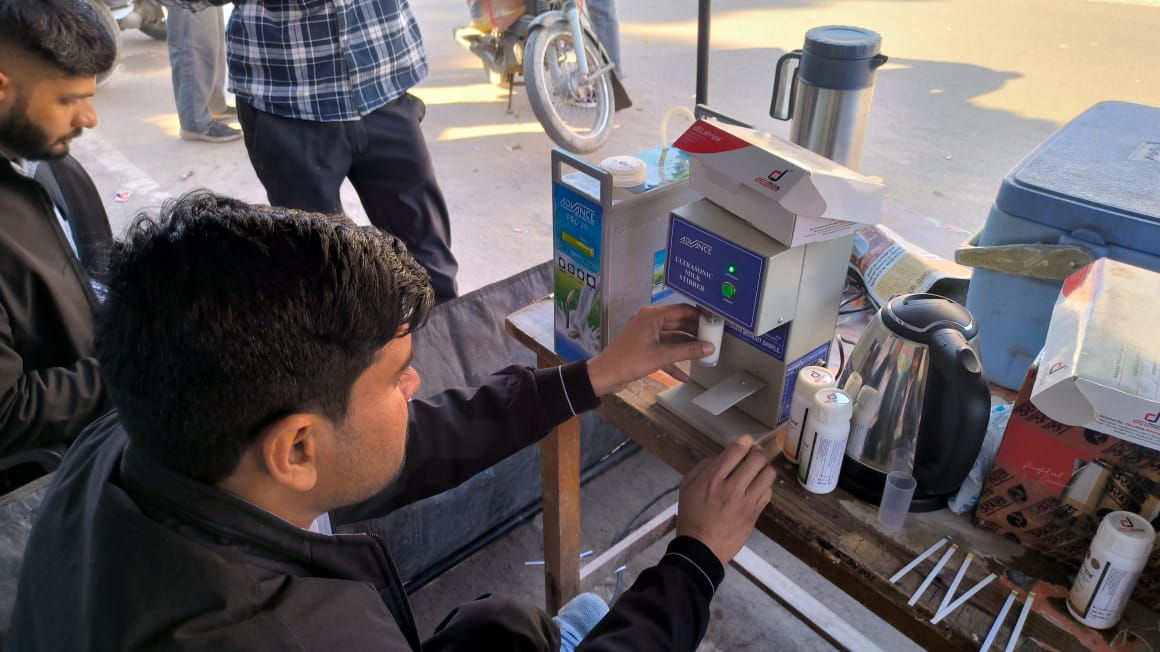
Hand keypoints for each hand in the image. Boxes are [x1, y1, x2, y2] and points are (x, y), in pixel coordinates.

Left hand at [586, 304, 713, 396]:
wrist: (605, 376)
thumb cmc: (627, 361)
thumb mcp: (661, 356)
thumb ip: (687, 351)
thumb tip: (708, 348)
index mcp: (652, 316)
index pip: (682, 310)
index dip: (699, 316)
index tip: (713, 322)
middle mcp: (649, 322)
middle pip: (679, 324)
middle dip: (695, 333)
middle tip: (712, 339)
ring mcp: (647, 335)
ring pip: (673, 339)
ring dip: (686, 348)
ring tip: (704, 355)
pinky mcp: (645, 348)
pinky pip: (664, 352)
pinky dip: (674, 361)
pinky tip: (684, 374)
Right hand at [675, 435, 776, 565]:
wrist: (701, 549)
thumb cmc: (691, 516)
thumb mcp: (686, 487)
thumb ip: (703, 468)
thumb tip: (721, 458)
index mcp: (712, 479)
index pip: (735, 451)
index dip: (745, 441)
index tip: (747, 440)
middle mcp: (732, 487)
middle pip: (757, 459)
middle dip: (758, 452)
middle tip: (756, 453)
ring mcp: (746, 502)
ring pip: (768, 475)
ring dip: (765, 468)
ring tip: (760, 470)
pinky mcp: (754, 514)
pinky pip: (768, 493)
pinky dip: (766, 486)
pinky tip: (758, 487)